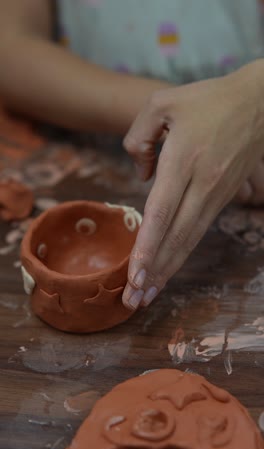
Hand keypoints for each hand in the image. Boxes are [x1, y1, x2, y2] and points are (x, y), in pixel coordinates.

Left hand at [122, 60, 263, 310]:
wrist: (258, 102)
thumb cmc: (207, 99)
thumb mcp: (161, 103)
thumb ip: (137, 138)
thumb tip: (141, 177)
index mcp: (185, 159)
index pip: (162, 212)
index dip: (147, 246)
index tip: (133, 275)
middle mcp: (202, 183)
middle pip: (176, 236)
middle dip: (154, 271)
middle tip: (133, 301)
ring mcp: (215, 193)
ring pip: (189, 239)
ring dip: (168, 269)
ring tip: (147, 295)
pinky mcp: (222, 198)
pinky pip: (198, 231)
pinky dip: (181, 253)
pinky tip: (168, 267)